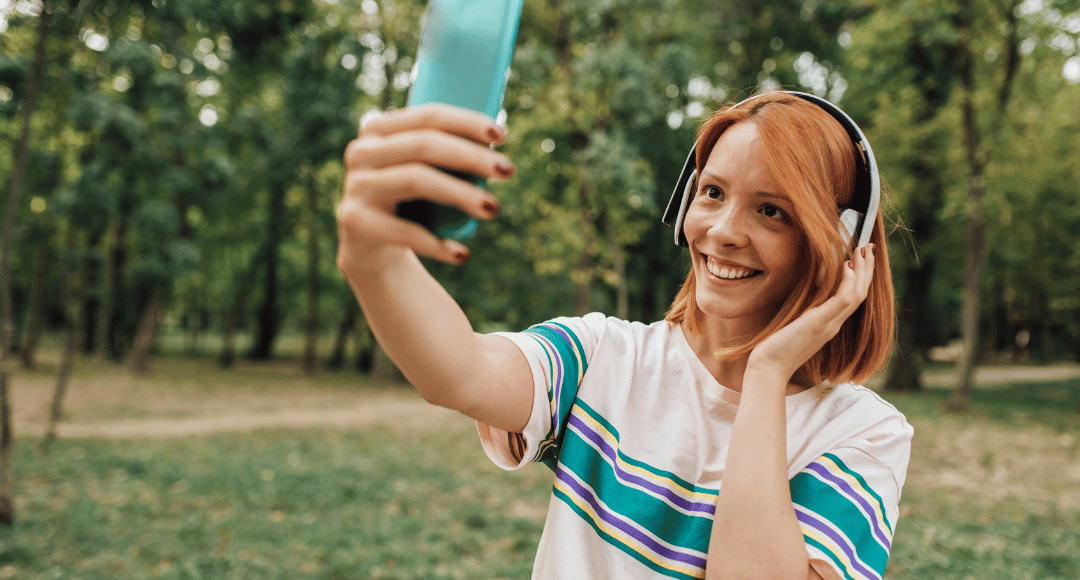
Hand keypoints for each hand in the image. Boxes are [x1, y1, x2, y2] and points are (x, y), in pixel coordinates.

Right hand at [336, 104, 514, 269]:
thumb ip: (444, 150)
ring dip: (461, 195)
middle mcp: (362, 152)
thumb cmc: (408, 201)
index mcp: (379, 129)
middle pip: (424, 145)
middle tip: (508, 171)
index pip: (428, 116)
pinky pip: (404, 231)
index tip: (502, 136)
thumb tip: (498, 139)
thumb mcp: (420, 169)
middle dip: (471, 156)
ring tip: (493, 208)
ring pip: (416, 180)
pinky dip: (436, 244)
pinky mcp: (355, 220)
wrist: (369, 246)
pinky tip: (461, 254)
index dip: (467, 122)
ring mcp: (356, 186)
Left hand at [746, 244, 875, 381]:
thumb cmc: (776, 348)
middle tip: (869, 247)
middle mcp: (833, 324)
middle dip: (867, 269)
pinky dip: (848, 281)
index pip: (852, 298)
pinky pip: (843, 299)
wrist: (768, 368)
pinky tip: (846, 266)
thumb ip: (803, 311)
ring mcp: (829, 324)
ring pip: (857, 294)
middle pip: (860, 293)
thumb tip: (804, 292)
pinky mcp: (819, 323)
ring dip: (863, 271)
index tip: (859, 259)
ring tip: (863, 250)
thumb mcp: (793, 324)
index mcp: (829, 324)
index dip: (859, 278)